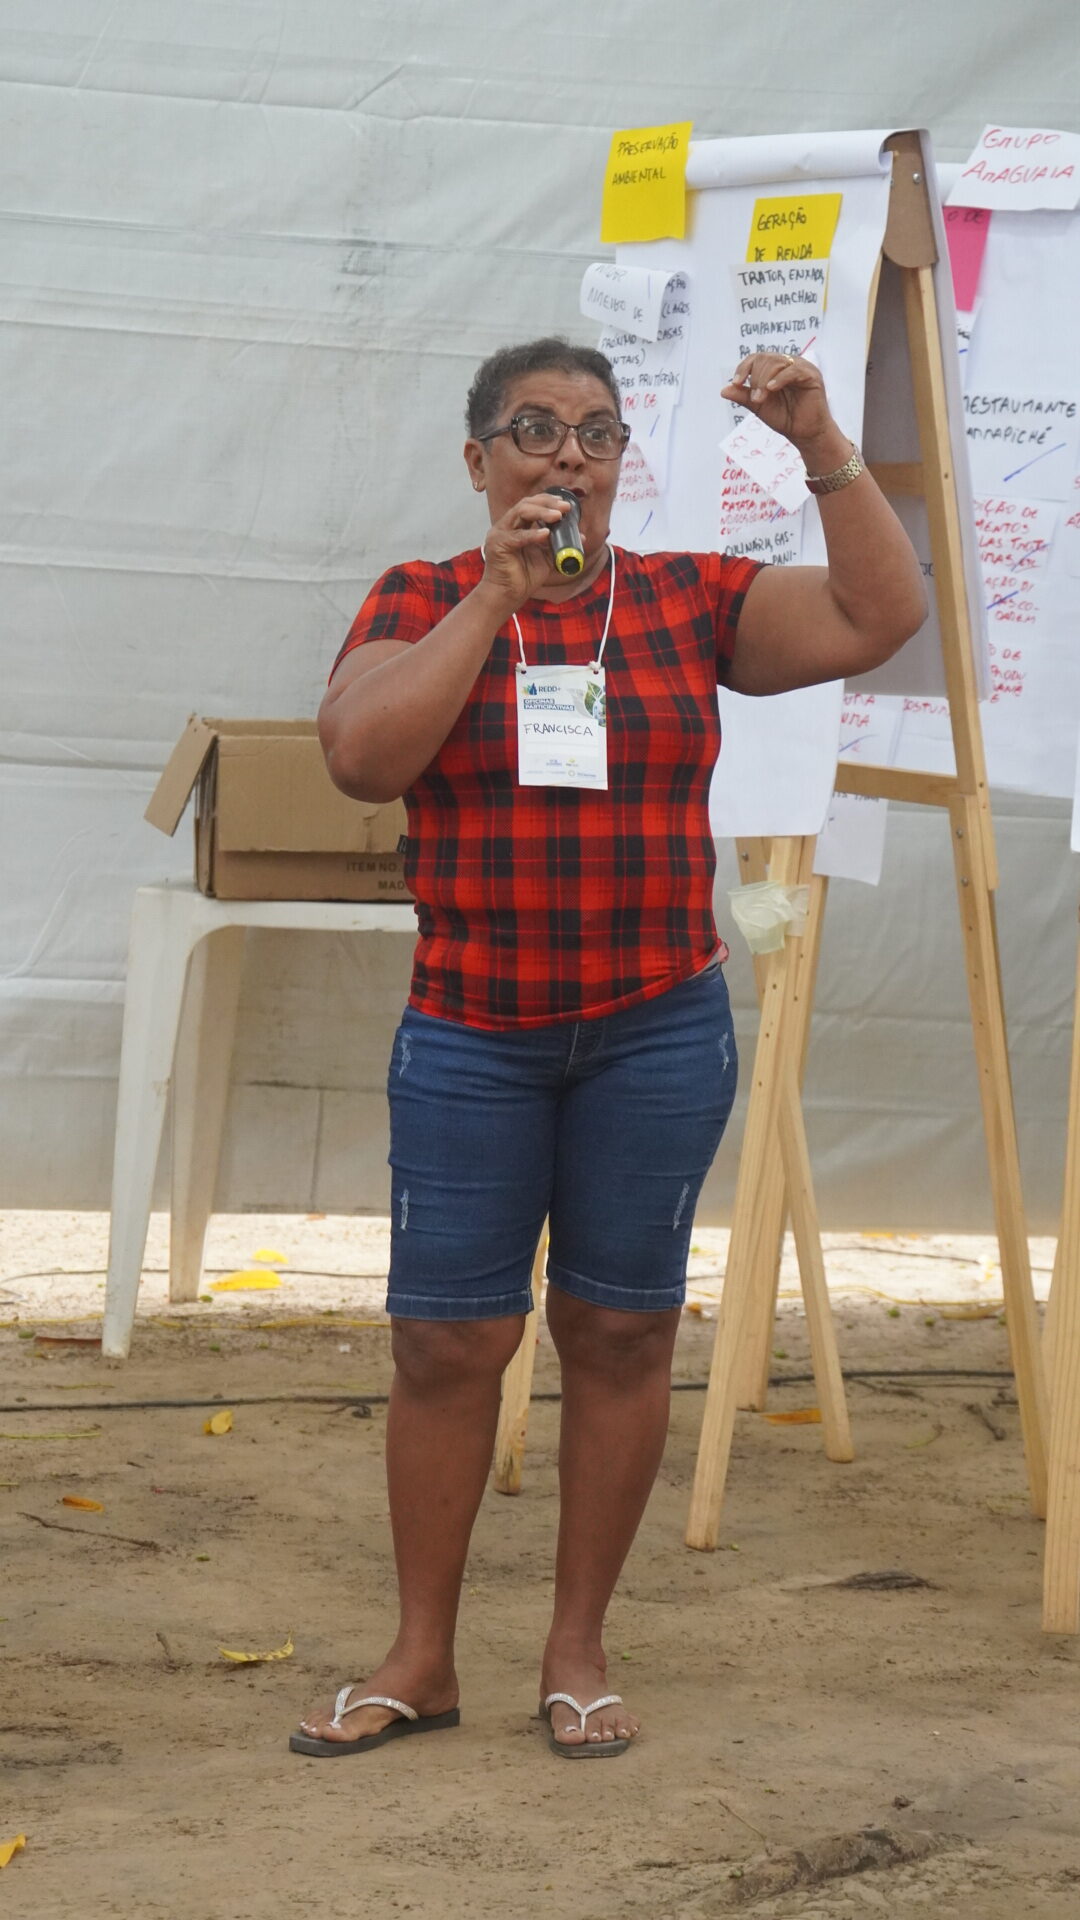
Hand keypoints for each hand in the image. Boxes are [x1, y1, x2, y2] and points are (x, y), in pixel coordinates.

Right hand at [478, 492, 572, 607]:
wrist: (509, 596)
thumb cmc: (524, 577)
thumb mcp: (547, 556)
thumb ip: (559, 544)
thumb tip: (581, 536)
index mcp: (516, 525)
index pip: (532, 504)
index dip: (549, 501)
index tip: (566, 505)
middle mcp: (506, 525)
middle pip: (526, 504)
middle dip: (548, 503)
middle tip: (565, 508)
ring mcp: (500, 533)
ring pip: (521, 512)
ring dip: (541, 512)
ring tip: (558, 516)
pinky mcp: (498, 545)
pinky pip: (517, 536)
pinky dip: (532, 534)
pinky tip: (546, 534)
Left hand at [721, 353, 840, 461]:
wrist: (805, 434)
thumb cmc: (785, 418)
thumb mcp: (759, 406)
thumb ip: (743, 397)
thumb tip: (723, 390)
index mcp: (776, 368)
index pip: (756, 358)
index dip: (744, 368)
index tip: (736, 383)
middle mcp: (788, 364)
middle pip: (765, 359)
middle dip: (755, 378)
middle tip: (755, 399)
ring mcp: (801, 367)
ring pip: (776, 362)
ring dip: (764, 380)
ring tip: (761, 399)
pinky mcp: (811, 375)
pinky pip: (793, 370)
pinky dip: (779, 378)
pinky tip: (771, 389)